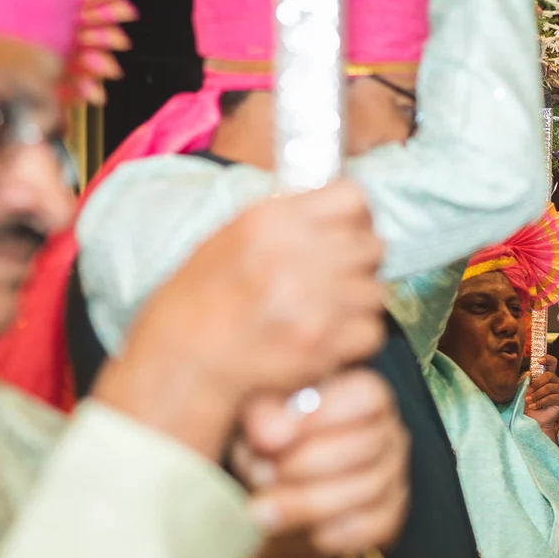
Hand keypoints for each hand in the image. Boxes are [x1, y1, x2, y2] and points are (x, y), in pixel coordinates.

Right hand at [95, 180, 387, 460]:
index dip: (356, 218)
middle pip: (372, 246)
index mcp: (273, 220)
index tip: (347, 233)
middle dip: (359, 263)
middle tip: (337, 279)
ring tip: (327, 310)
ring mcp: (313, 301)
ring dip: (358, 302)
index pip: (353, 198)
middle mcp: (297, 254)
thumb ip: (288, 221)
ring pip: (375, 291)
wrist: (183, 359)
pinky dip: (355, 336)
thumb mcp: (233, 236)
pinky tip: (328, 337)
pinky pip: (370, 330)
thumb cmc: (203, 298)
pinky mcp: (324, 343)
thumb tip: (340, 212)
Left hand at [238, 368, 411, 554]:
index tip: (277, 436)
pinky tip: (305, 533)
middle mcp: (385, 432)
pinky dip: (337, 534)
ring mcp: (391, 476)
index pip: (368, 394)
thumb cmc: (266, 447)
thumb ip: (261, 416)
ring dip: (310, 503)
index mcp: (357, 396)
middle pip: (367, 444)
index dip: (327, 413)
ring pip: (369, 488)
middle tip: (260, 476)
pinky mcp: (388, 517)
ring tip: (263, 511)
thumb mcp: (253, 422)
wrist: (269, 500)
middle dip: (307, 464)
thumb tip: (269, 434)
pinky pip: (376, 526)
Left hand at [523, 355, 558, 438]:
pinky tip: (533, 406)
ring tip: (528, 401)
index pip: (552, 363)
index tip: (539, 360)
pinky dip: (540, 402)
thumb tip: (529, 373)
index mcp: (546, 376)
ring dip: (537, 394)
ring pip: (549, 387)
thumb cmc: (528, 404)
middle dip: (536, 384)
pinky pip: (552, 398)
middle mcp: (555, 382)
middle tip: (527, 392)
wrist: (532, 419)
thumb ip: (526, 380)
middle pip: (549, 375)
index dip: (547, 359)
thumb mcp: (524, 389)